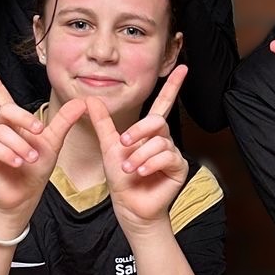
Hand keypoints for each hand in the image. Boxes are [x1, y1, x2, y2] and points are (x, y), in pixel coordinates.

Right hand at [0, 53, 86, 225]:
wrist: (24, 197)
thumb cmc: (35, 171)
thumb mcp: (53, 143)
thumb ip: (64, 121)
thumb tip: (83, 102)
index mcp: (12, 121)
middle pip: (6, 110)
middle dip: (24, 119)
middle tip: (40, 133)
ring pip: (2, 131)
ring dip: (20, 145)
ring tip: (31, 159)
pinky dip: (8, 153)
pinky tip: (18, 163)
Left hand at [85, 66, 188, 227]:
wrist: (129, 206)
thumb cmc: (121, 180)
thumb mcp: (108, 147)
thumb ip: (103, 123)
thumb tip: (91, 100)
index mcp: (148, 132)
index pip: (163, 103)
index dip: (173, 86)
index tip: (184, 68)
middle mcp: (163, 139)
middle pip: (157, 122)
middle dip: (139, 132)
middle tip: (124, 144)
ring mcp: (173, 153)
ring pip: (159, 141)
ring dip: (139, 155)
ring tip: (130, 169)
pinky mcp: (179, 168)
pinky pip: (167, 156)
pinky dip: (150, 163)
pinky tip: (142, 173)